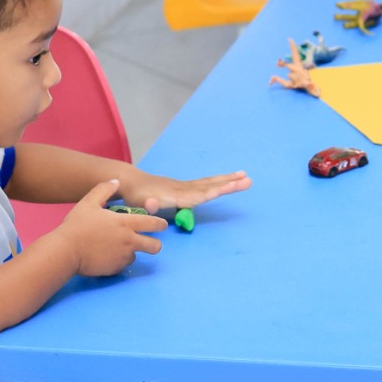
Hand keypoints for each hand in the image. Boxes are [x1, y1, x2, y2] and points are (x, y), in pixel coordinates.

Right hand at [59, 180, 159, 274]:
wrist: (66, 250)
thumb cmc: (77, 225)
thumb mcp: (89, 202)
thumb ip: (104, 190)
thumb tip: (116, 181)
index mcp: (126, 223)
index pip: (152, 223)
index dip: (160, 224)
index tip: (162, 225)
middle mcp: (129, 241)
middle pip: (154, 246)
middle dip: (155, 244)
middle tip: (149, 242)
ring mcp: (123, 257)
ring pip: (136, 256)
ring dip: (131, 252)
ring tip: (117, 247)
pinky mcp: (115, 269)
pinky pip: (122, 265)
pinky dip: (118, 261)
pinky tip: (106, 256)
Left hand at [126, 170, 250, 213]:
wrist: (132, 182)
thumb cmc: (135, 198)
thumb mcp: (137, 204)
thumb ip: (147, 205)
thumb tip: (153, 203)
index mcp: (176, 196)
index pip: (199, 195)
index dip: (215, 192)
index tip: (230, 186)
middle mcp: (184, 189)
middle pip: (210, 187)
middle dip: (229, 184)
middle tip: (248, 180)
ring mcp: (185, 186)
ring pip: (210, 183)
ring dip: (228, 180)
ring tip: (246, 176)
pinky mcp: (186, 187)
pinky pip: (206, 184)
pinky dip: (219, 181)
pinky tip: (230, 180)